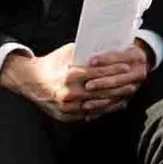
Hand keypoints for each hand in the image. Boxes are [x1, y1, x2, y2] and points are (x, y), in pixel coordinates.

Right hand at [0, 44, 144, 123]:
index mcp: (68, 76)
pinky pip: (88, 114)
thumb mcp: (67, 53)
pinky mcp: (65, 116)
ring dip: (114, 100)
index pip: (97, 73)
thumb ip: (86, 53)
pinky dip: (102, 109)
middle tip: (133, 84)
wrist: (29, 81)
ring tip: (126, 94)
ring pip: (96, 105)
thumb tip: (106, 47)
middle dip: (119, 88)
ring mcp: (66, 107)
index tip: (127, 67)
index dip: (114, 70)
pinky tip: (113, 104)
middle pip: (100, 92)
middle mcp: (68, 93)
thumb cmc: (51, 64)